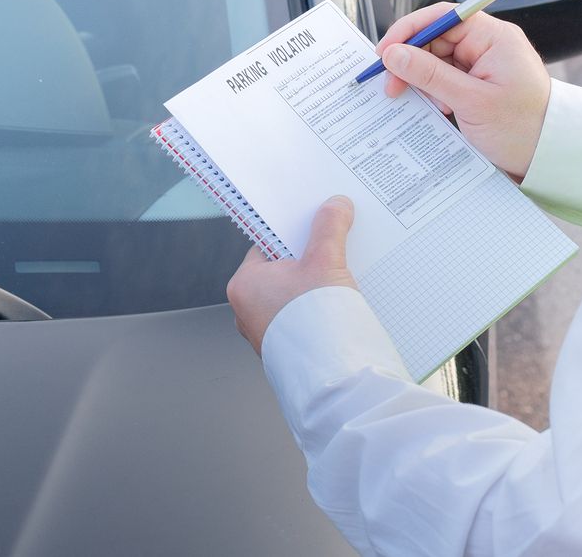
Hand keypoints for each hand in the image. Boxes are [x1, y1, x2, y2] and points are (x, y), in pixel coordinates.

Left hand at [227, 197, 357, 354]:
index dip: (292, 232)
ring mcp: (264, 332)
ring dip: (313, 286)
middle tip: (331, 249)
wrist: (332, 376)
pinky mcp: (284, 348)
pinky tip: (337, 306)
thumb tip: (335, 206)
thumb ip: (328, 227)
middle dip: (307, 260)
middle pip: (281, 270)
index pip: (266, 245)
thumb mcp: (324, 261)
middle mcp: (246, 309)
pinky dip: (315, 310)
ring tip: (338, 279)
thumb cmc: (315, 321)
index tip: (312, 224)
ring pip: (291, 295)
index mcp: (243, 283)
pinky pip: (299, 318)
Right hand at [375, 3, 549, 178]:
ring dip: (425, 81)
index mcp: (494, 37)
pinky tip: (439, 110)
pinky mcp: (481, 83)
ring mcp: (485, 63)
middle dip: (412, 62)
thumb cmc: (523, 128)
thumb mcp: (470, 102)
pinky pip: (448, 78)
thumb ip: (430, 75)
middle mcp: (490, 44)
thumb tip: (394, 54)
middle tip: (393, 87)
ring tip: (428, 104)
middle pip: (436, 39)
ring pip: (438, 61)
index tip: (386, 52)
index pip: (443, 17)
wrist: (550, 155)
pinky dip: (437, 92)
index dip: (410, 30)